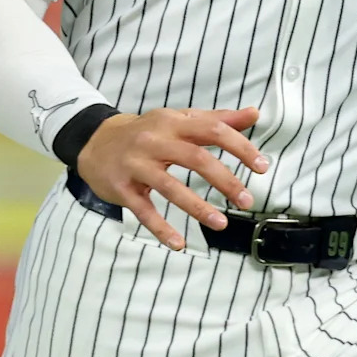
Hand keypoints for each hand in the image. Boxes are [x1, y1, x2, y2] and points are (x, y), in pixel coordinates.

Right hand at [76, 106, 267, 249]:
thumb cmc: (148, 131)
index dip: (240, 147)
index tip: (262, 166)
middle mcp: (154, 140)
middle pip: (195, 158)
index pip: (212, 130)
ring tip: (222, 224)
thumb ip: (218, 119)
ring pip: (170, 187)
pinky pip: (143, 211)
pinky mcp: (121, 188)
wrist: (95, 141)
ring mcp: (136, 165)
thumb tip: (255, 113)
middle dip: (225, 180)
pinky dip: (161, 228)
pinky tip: (179, 243)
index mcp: (174, 122)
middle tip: (248, 201)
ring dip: (198, 207)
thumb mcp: (179, 119)